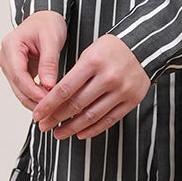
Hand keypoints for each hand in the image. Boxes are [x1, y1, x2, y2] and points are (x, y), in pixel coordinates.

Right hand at [0, 9, 68, 110]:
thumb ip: (49, 62)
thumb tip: (48, 85)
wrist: (44, 19)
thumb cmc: (47, 24)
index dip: (32, 90)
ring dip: (35, 101)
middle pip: (18, 85)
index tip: (47, 100)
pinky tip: (48, 103)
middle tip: (52, 111)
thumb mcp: (51, 40)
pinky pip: (24, 88)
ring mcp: (9, 66)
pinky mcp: (16, 72)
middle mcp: (5, 57)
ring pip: (20, 90)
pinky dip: (36, 96)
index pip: (19, 75)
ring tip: (52, 110)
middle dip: (34, 100)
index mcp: (10, 46)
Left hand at [28, 32, 149, 140]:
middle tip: (44, 126)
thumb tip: (51, 101)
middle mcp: (108, 77)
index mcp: (93, 61)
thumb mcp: (89, 53)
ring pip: (92, 115)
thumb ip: (74, 76)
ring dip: (72, 128)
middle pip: (76, 104)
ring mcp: (122, 90)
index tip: (37, 115)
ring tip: (59, 133)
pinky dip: (93, 129)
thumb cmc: (111, 50)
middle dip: (56, 117)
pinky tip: (80, 134)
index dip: (48, 104)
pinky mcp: (132, 100)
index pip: (65, 88)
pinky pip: (109, 119)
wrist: (144, 47)